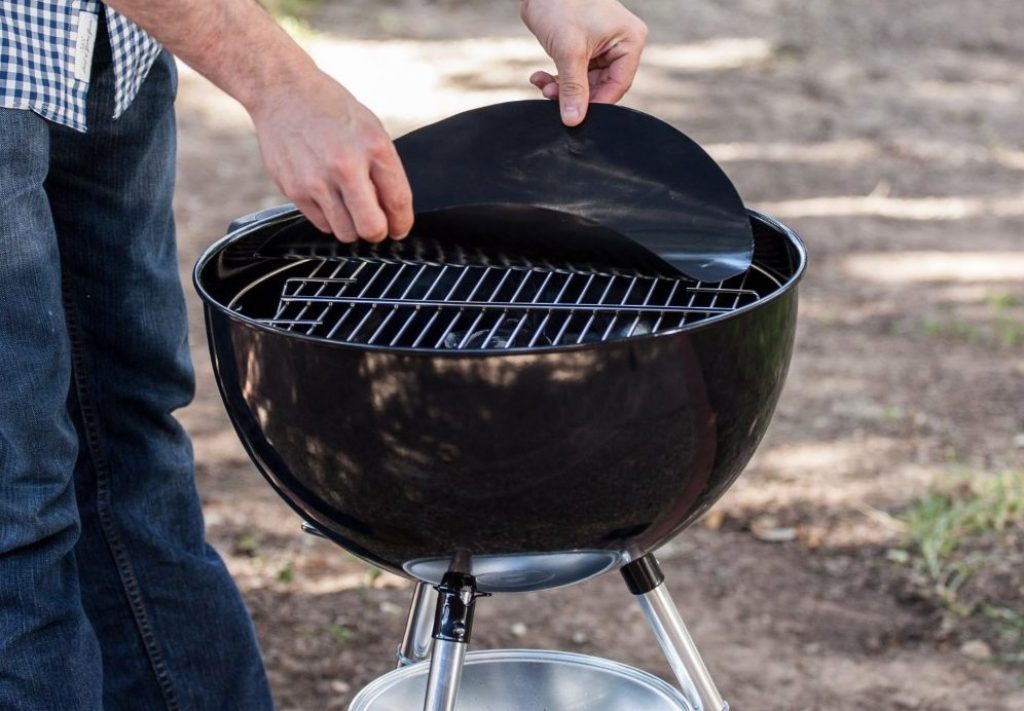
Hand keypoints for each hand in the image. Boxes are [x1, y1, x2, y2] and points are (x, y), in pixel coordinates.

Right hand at [248, 70, 413, 242]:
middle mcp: (346, 166)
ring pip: (345, 234)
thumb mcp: (371, 129)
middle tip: (375, 222)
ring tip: (347, 203)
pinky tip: (326, 193)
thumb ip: (384, 171)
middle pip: (371, 229)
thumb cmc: (331, 110)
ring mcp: (317, 181)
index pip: (398, 203)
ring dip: (351, 226)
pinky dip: (329, 217)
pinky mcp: (294, 190)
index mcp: (374, 147)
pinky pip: (321, 224)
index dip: (402, 223)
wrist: (283, 91)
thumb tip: (393, 214)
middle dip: (377, 231)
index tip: (399, 227)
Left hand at [520, 0, 647, 125]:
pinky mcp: (582, 47)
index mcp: (629, 41)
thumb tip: (574, 120)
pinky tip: (540, 77)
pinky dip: (557, 79)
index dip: (596, 103)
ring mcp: (601, 47)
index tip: (575, 115)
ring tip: (543, 85)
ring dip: (561, 88)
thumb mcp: (568, 51)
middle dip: (574, 94)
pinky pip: (574, 73)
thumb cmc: (561, 3)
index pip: (618, 85)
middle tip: (550, 96)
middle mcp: (620, 45)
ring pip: (585, 83)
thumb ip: (573, 88)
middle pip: (601, 86)